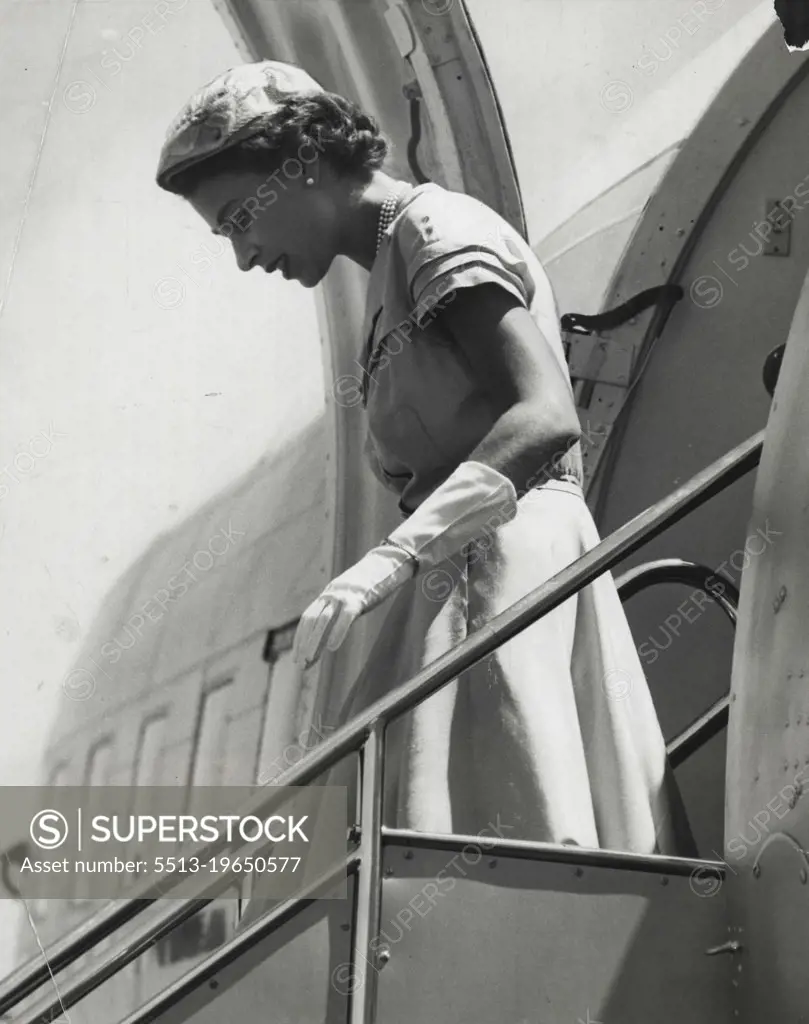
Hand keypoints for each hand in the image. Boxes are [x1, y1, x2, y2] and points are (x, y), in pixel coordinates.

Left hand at [292, 543, 415, 667]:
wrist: (388, 562)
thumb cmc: (372, 582)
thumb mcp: (351, 596)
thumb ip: (341, 609)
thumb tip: (334, 630)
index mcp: (328, 595)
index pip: (307, 618)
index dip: (300, 638)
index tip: (297, 657)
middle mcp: (331, 594)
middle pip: (311, 620)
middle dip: (304, 643)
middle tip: (299, 665)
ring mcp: (344, 595)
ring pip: (323, 620)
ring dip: (314, 641)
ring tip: (309, 660)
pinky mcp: (359, 597)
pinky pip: (345, 617)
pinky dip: (337, 632)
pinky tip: (332, 648)